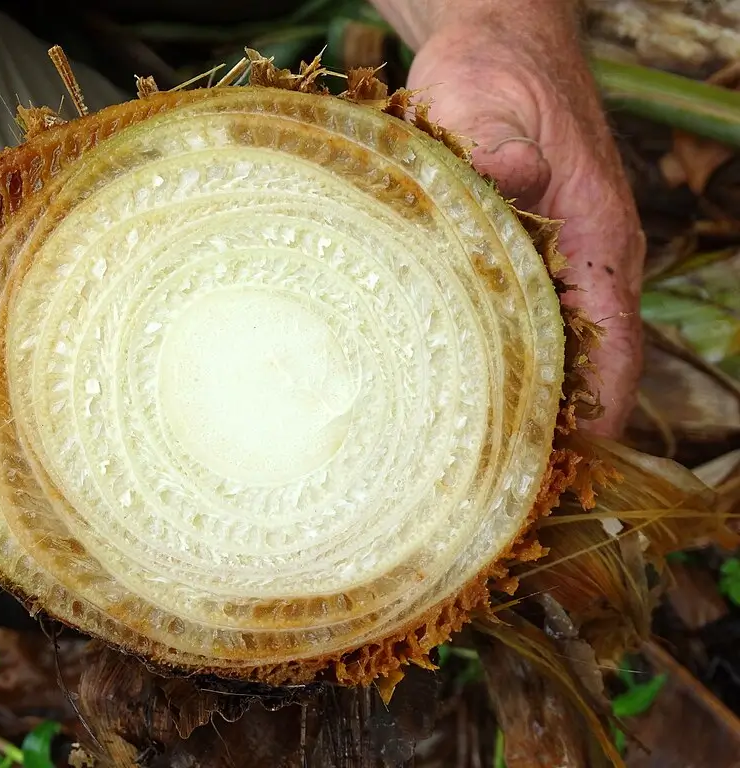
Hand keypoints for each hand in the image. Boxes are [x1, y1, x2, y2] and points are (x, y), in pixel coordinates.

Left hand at [380, 3, 645, 436]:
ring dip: (522, 401)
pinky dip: (495, 363)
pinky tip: (450, 394)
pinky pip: (514, 324)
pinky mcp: (515, 257)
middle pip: (584, 366)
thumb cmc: (497, 71)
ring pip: (549, 351)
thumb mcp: (489, 97)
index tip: (561, 469)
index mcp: (599, 237)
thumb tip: (512, 177)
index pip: (615, 346)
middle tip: (493, 485)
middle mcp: (584, 262)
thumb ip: (499, 142)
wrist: (493, 47)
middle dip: (550, 426)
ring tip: (467, 461)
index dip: (594, 414)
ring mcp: (551, 263)